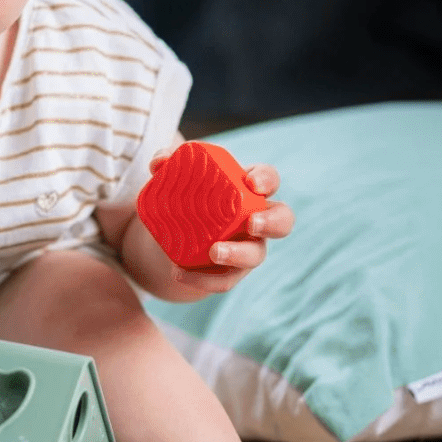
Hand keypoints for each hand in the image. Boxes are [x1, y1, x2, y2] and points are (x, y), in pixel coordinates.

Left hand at [144, 155, 293, 300]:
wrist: (175, 237)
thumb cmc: (186, 197)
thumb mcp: (176, 177)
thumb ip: (168, 162)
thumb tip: (159, 162)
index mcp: (248, 190)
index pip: (269, 180)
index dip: (266, 180)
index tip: (251, 183)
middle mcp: (256, 219)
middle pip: (282, 221)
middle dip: (272, 222)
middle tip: (252, 224)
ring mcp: (247, 248)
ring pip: (255, 255)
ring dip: (237, 255)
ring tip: (214, 252)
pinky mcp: (230, 272)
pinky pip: (224, 280)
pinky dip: (203, 279)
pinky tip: (179, 272)